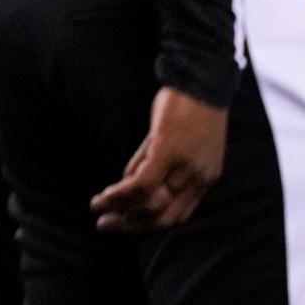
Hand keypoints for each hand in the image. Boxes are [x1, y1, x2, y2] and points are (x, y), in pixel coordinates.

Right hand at [91, 87, 225, 232]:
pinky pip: (141, 183)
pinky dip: (119, 194)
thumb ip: (157, 162)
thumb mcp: (180, 140)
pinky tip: (104, 196)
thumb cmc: (191, 105)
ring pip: (150, 203)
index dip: (149, 224)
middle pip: (164, 216)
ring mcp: (185, 165)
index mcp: (206, 177)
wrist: (202, 78)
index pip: (178, 215)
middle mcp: (199, 177)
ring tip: (98, 209)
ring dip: (120, 211)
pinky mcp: (167, 150)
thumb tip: (130, 180)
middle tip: (106, 226)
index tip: (126, 224)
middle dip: (132, 225)